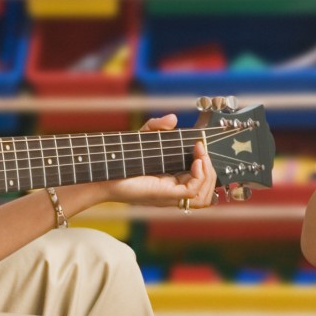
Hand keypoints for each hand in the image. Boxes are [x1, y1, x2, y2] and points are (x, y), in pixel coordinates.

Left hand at [99, 114, 216, 207]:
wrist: (103, 170)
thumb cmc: (120, 158)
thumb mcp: (143, 137)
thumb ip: (157, 126)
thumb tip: (173, 119)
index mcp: (172, 182)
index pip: (200, 182)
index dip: (207, 165)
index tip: (200, 145)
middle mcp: (174, 191)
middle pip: (207, 192)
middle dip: (211, 169)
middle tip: (201, 150)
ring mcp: (171, 195)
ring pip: (204, 197)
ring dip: (209, 174)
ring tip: (200, 157)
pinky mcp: (166, 195)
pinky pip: (194, 192)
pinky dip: (201, 176)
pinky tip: (195, 161)